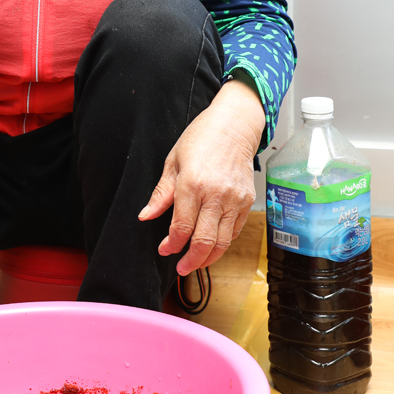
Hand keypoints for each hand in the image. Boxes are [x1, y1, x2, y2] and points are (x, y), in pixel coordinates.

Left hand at [139, 78, 264, 275]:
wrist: (234, 125)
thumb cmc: (200, 138)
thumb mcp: (172, 161)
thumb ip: (161, 193)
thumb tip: (146, 216)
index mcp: (192, 185)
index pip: (181, 227)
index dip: (171, 245)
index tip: (164, 249)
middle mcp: (216, 195)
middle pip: (204, 241)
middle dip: (191, 260)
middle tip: (181, 267)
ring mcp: (235, 200)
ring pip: (223, 242)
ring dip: (208, 258)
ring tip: (195, 262)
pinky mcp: (247, 201)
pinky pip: (235, 231)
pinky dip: (223, 243)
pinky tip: (212, 245)